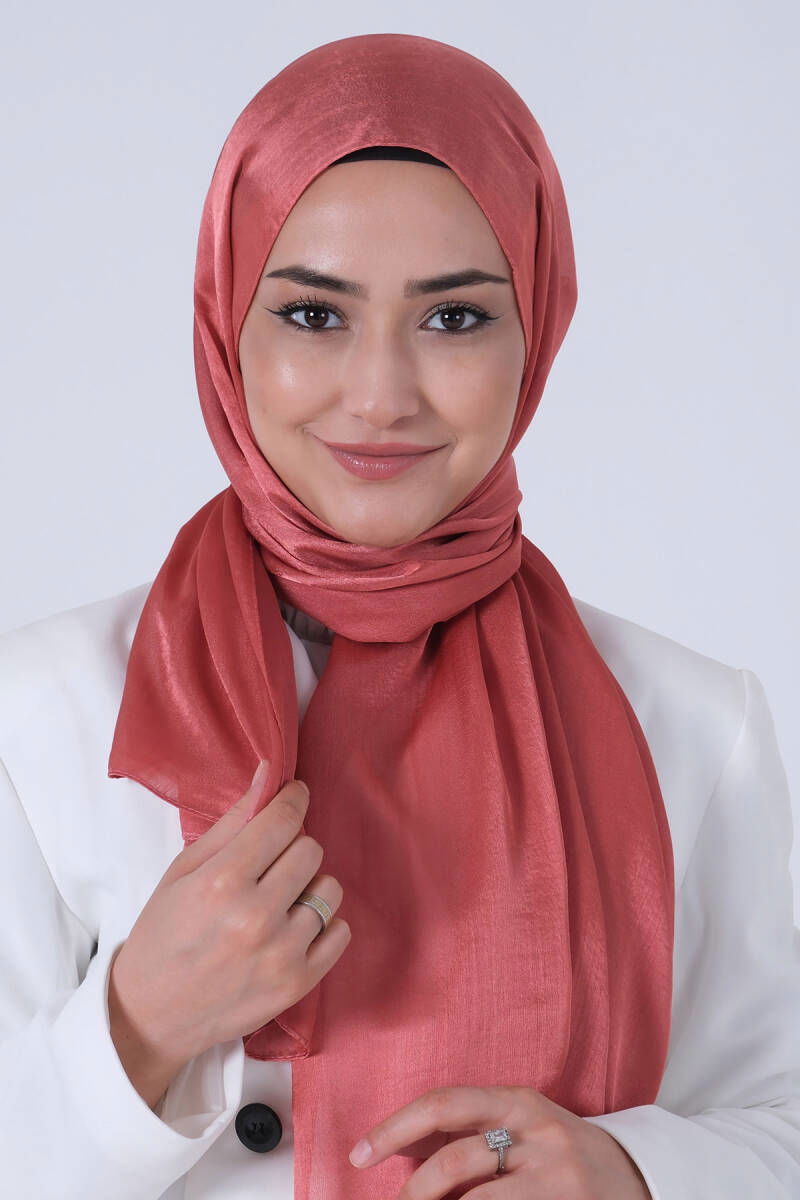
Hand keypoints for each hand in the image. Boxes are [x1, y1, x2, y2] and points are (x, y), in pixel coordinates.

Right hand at [109, 760, 350, 1068]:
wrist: (150, 1014)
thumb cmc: (163, 933)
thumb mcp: (184, 870)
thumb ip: (232, 822)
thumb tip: (269, 774)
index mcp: (222, 882)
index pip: (284, 821)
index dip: (293, 800)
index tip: (295, 796)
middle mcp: (256, 917)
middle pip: (311, 851)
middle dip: (293, 849)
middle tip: (270, 864)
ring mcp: (281, 954)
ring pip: (330, 889)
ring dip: (309, 888)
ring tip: (280, 901)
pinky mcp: (298, 984)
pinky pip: (341, 932)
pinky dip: (323, 926)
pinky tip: (293, 929)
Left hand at [348, 1084, 651, 1198]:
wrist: (635, 1178)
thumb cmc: (558, 1153)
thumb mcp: (518, 1127)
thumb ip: (465, 1133)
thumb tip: (398, 1149)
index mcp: (516, 1101)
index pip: (443, 1104)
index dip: (395, 1128)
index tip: (359, 1155)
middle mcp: (537, 1132)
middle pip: (455, 1161)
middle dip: (414, 1192)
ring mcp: (555, 1176)